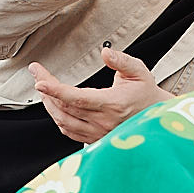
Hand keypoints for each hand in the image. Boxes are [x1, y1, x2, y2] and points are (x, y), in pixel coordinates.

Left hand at [32, 48, 166, 142]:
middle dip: (47, 90)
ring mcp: (98, 134)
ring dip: (49, 104)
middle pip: (65, 108)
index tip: (40, 80)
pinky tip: (54, 105)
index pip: (77, 98)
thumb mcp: (139, 71)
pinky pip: (69, 131)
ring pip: (63, 121)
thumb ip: (122, 61)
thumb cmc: (145, 93)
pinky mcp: (95, 139)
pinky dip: (57, 117)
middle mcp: (103, 122)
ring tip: (43, 88)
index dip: (56, 89)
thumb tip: (105, 53)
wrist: (155, 117)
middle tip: (38, 73)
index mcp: (113, 104)